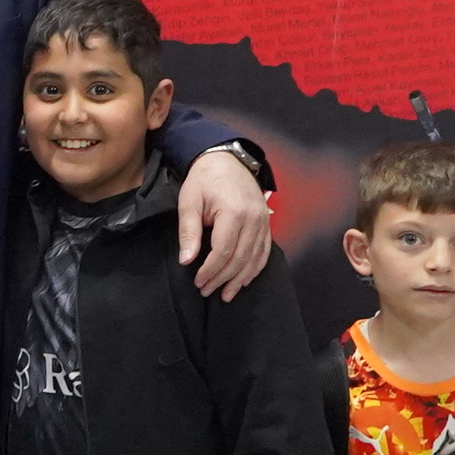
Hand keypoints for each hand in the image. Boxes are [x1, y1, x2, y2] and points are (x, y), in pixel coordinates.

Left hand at [178, 147, 274, 300]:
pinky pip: (264, 251)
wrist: (226, 159)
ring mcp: (264, 221)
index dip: (211, 270)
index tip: (198, 282)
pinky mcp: (267, 223)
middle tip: (207, 291)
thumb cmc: (204, 180)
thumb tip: (187, 260)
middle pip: (240, 258)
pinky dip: (255, 268)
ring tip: (226, 294)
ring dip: (240, 279)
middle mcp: (253, 219)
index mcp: (233, 212)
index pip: (223, 251)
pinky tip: (244, 280)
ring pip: (254, 258)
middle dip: (222, 278)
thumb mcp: (189, 202)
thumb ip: (189, 232)